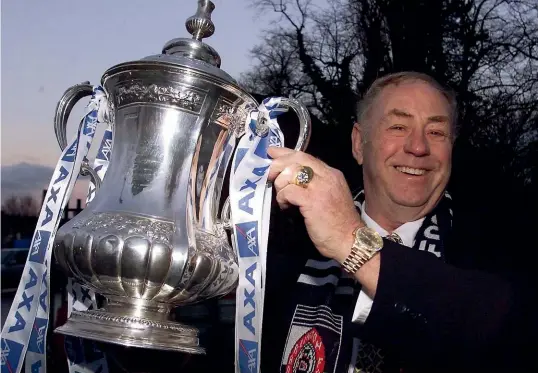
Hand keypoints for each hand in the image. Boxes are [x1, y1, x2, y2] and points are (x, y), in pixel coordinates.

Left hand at [267, 146, 364, 261]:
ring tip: (282, 198)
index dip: (286, 153)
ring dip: (280, 184)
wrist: (350, 241)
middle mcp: (327, 176)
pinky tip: (285, 207)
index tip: (272, 153)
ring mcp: (321, 187)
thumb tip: (291, 178)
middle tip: (268, 175)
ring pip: (291, 173)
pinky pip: (289, 191)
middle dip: (278, 164)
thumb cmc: (338, 224)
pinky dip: (282, 198)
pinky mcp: (312, 200)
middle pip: (297, 159)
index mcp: (332, 174)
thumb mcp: (330, 196)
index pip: (305, 156)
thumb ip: (315, 184)